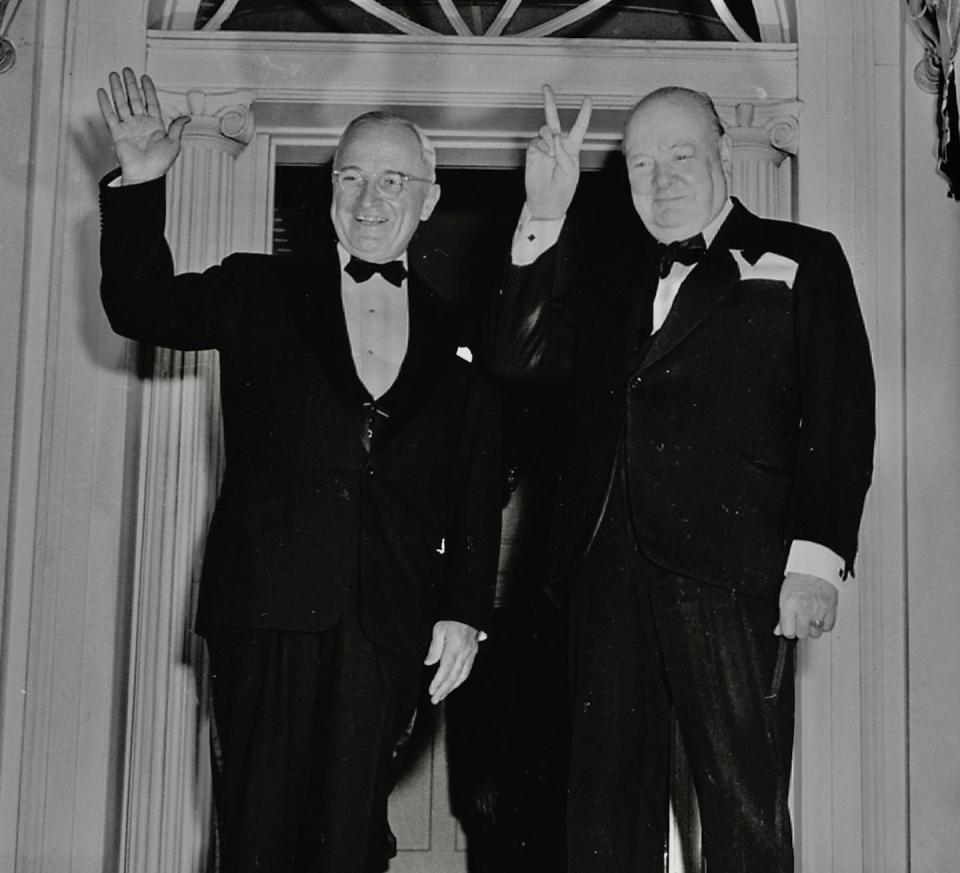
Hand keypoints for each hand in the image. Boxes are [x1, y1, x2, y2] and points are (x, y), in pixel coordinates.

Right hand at [97, 68, 189, 183]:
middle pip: (135, 99)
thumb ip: (177, 128)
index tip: (144, 77)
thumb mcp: (173, 144)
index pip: (151, 102)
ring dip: (118, 89)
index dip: (148, 89)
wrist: (145, 175)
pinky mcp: (117, 132)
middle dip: (130, 84)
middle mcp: (141, 124)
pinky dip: (105, 103)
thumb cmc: (160, 164)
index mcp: (155, 125)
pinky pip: (110, 115)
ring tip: (114, 75)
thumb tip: (187, 117)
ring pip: (122, 103)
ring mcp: (128, 127)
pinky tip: (102, 92)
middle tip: (127, 70)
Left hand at [424, 619, 481, 703]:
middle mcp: (465, 653)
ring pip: (462, 676)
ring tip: (443, 694)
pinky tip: (454, 684)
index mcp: (455, 647)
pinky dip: (459, 680)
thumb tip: (429, 662)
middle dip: (444, 690)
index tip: (431, 690)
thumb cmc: (452, 619)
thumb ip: (434, 647)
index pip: (446, 670)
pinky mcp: (473, 653)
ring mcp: (471, 654)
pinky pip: (467, 670)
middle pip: (454, 677)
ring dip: (452, 688)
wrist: (468, 611)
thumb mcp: (438, 629)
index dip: (438, 682)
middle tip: (435, 699)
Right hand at [525, 84, 592, 219]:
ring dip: (550, 139)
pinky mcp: (533, 152)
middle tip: (546, 87)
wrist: (548, 202)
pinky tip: (546, 156)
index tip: (587, 99)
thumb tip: (553, 136)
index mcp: (572, 148)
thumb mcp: (570, 169)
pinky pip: (537, 141)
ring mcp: (544, 147)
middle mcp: (557, 144)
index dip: (583, 113)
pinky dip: (543, 147)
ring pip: (545, 130)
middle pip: (554, 119)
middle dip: (549, 102)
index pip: (578, 127)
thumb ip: (564, 151)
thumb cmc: (563, 189)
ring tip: (552, 155)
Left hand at [775, 572, 838, 639]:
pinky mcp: (831, 609)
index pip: (789, 632)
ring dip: (812, 628)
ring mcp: (819, 610)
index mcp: (789, 605)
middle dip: (800, 630)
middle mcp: (804, 609)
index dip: (788, 630)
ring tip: (809, 618)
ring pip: (816, 633)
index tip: (790, 626)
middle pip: (802, 634)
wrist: (814, 567)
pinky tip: (819, 616)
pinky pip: (828, 627)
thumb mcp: (783, 596)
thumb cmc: (798, 579)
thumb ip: (782, 616)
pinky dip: (823, 625)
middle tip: (799, 620)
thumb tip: (778, 631)